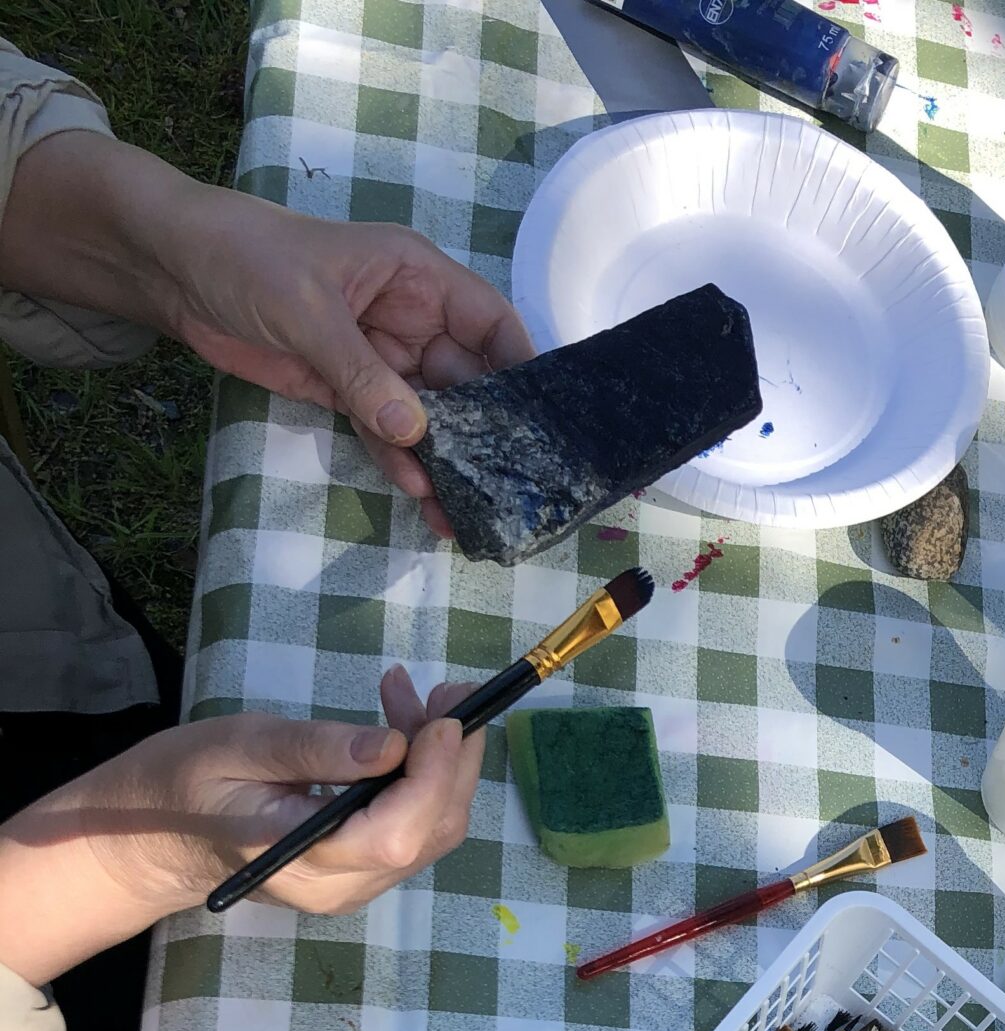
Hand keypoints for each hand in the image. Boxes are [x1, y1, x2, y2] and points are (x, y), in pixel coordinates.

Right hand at [85, 666, 486, 915]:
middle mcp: (335, 887)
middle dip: (454, 757)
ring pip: (432, 829)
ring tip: (415, 695)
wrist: (152, 836)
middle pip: (429, 832)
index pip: (394, 834)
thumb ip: (315, 750)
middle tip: (447, 689)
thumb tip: (393, 748)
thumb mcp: (239, 746)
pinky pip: (413, 827)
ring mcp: (351, 886)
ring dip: (443, 759)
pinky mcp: (359, 872)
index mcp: (296, 857)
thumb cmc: (185, 779)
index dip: (435, 776)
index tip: (447, 716)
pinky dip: (424, 774)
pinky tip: (402, 727)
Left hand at [166, 193, 535, 536]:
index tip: (543, 418)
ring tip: (466, 506)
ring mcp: (381, 357)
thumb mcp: (310, 311)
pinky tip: (421, 491)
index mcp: (419, 278)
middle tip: (509, 480)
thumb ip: (363, 374)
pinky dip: (401, 459)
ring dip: (446, 457)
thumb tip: (416, 432)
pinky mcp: (346, 389)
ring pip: (429, 413)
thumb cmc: (248, 260)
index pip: (490, 322)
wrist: (172, 270)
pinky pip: (385, 429)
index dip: (520, 365)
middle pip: (467, 378)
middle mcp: (412, 318)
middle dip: (486, 428)